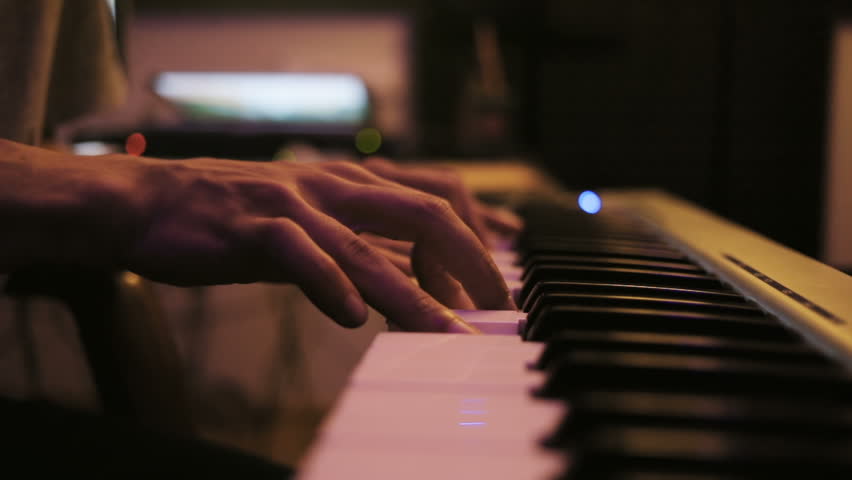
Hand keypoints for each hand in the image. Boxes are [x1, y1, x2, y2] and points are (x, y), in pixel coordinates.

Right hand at [1, 140, 515, 331]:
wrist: (151, 203)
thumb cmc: (235, 219)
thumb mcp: (312, 228)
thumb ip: (360, 246)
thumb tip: (413, 280)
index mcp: (352, 183)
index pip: (438, 196)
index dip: (482, 232)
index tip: (508, 274)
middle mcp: (334, 187)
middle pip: (425, 214)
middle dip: (472, 263)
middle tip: (498, 312)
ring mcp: (296, 204)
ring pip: (370, 247)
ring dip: (417, 296)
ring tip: (450, 336)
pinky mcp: (254, 227)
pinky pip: (301, 255)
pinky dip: (330, 286)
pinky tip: (351, 320)